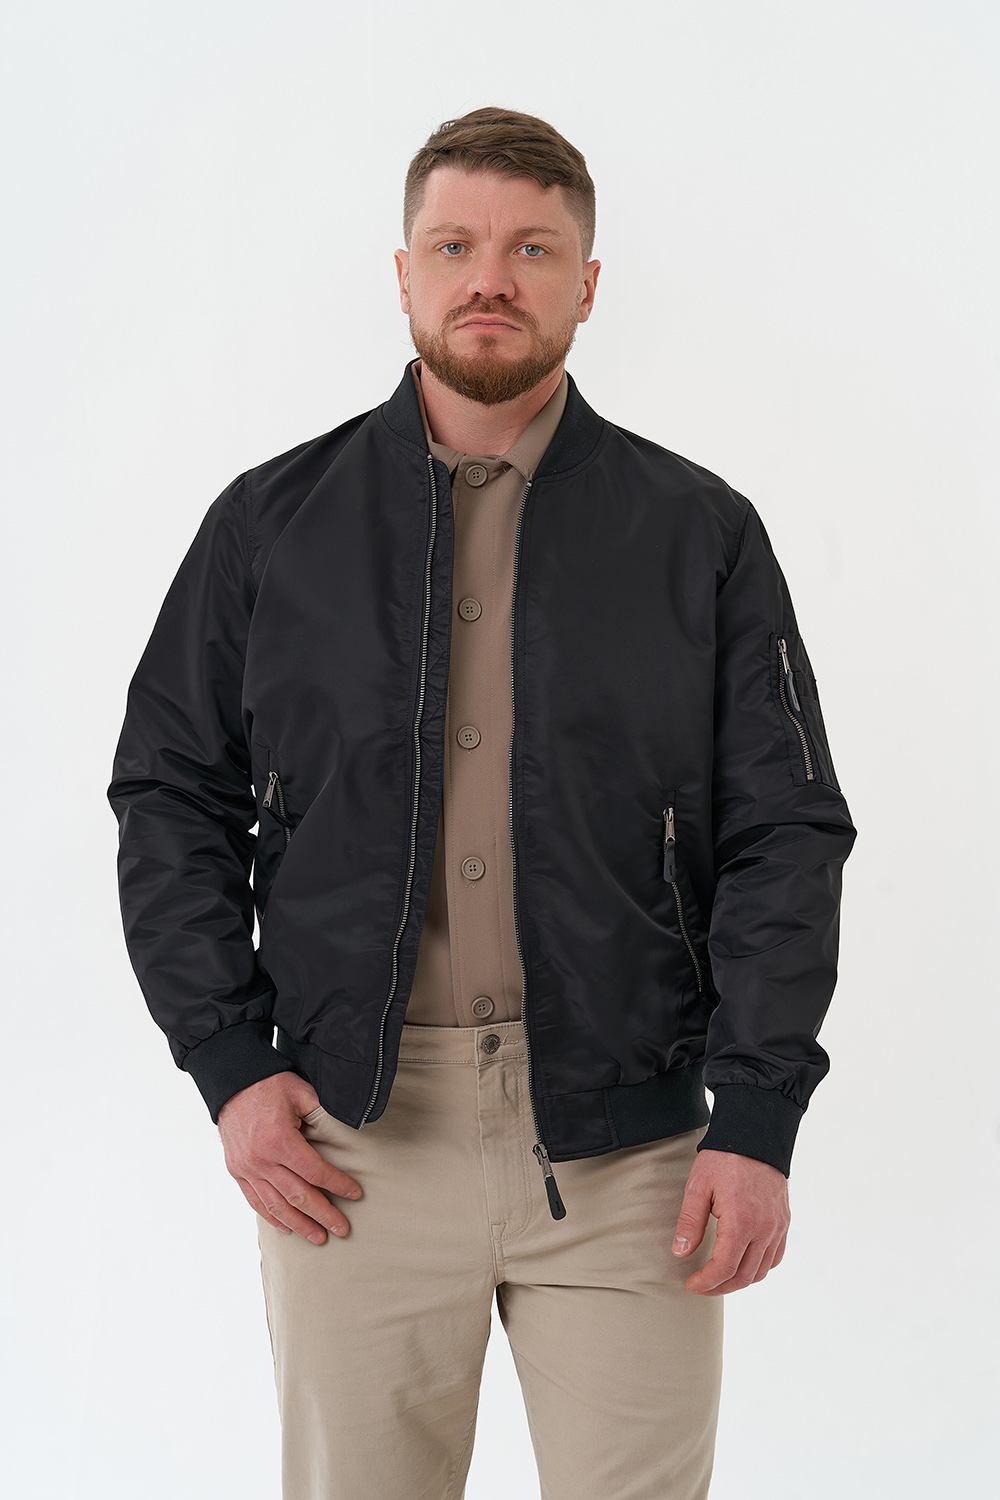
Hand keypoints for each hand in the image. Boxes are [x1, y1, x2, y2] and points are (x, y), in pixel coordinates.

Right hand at [217, 1072, 362, 1243]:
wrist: (231, 1081)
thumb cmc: (268, 1083)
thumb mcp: (300, 1092)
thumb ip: (322, 1113)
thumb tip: (348, 1128)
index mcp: (279, 1141)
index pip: (315, 1172)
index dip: (337, 1185)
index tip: (355, 1194)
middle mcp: (261, 1160)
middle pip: (298, 1196)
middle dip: (323, 1214)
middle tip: (342, 1229)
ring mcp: (246, 1168)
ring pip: (276, 1206)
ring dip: (299, 1225)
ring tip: (318, 1237)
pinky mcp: (237, 1171)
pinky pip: (255, 1201)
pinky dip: (271, 1217)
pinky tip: (286, 1227)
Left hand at [671, 1149, 789, 1294]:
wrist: (755, 1135)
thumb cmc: (724, 1158)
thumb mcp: (698, 1186)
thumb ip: (689, 1222)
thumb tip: (680, 1253)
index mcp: (741, 1222)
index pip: (724, 1268)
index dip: (706, 1282)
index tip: (691, 1284)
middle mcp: (764, 1229)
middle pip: (744, 1276)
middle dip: (720, 1286)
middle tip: (701, 1285)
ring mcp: (777, 1227)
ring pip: (762, 1271)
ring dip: (739, 1281)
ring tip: (719, 1278)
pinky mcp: (783, 1221)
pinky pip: (775, 1256)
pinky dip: (759, 1268)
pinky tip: (743, 1264)